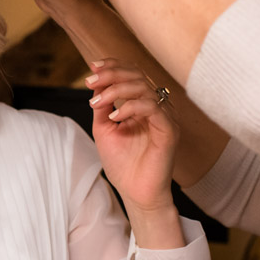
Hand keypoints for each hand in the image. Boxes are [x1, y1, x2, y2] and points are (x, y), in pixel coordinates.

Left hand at [86, 59, 178, 215]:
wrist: (135, 193)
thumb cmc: (123, 165)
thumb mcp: (104, 130)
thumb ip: (102, 106)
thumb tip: (95, 84)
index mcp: (142, 104)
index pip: (132, 74)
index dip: (113, 66)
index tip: (92, 68)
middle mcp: (156, 107)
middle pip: (137, 75)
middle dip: (111, 74)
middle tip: (91, 82)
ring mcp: (164, 117)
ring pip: (144, 88)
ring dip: (116, 90)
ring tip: (97, 102)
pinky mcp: (169, 130)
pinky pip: (152, 108)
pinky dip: (130, 107)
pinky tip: (114, 116)